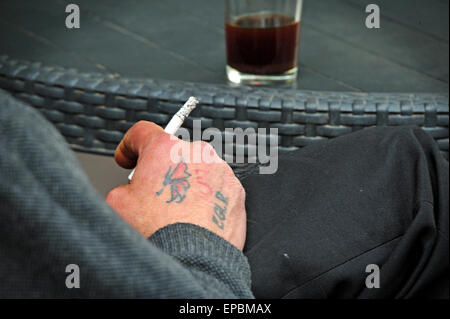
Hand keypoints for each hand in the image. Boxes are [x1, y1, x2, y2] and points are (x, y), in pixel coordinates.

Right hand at [105, 121, 246, 249]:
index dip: (130, 145)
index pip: (143, 132)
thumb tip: (131, 190)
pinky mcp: (236, 191)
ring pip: (197, 170)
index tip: (129, 159)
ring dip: (186, 183)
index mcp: (165, 149)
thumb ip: (124, 186)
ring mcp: (220, 171)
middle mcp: (197, 153)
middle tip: (153, 194)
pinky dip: (205, 197)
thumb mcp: (118, 204)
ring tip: (177, 211)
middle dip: (161, 170)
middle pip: (173, 153)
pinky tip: (195, 217)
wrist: (194, 260)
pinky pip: (215, 188)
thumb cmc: (159, 232)